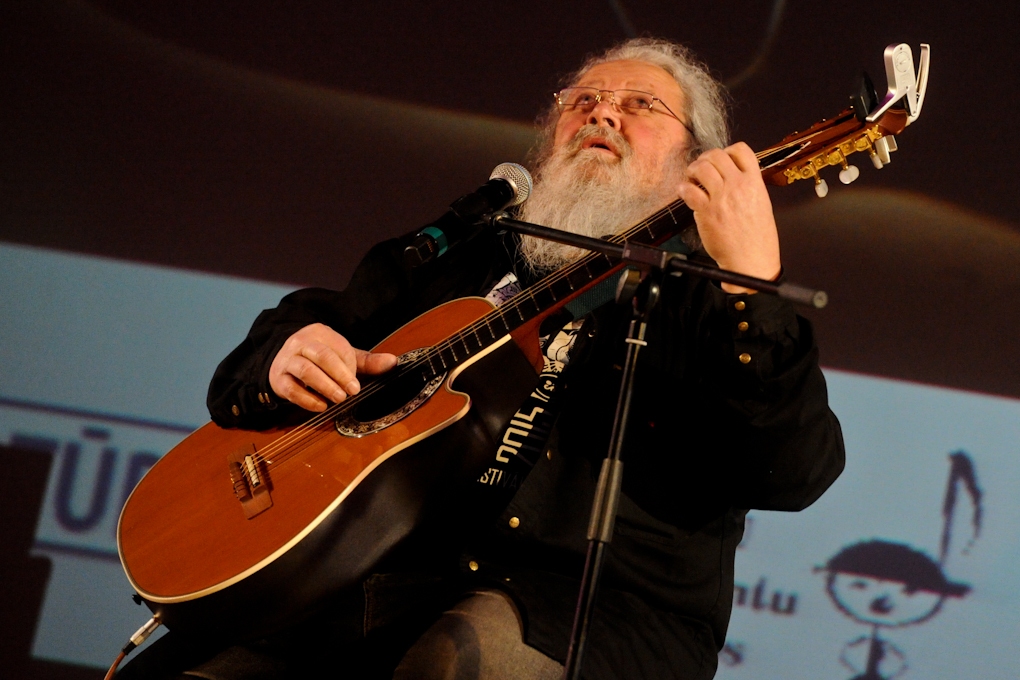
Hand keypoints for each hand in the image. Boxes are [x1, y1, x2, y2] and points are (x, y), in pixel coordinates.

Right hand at [269, 323, 397, 411]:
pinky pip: (291, 388)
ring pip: (305, 370)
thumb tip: (393, 361)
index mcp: (320, 333)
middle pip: (321, 355)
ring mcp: (287, 360)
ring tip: (339, 398)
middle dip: (339, 374)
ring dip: (324, 385)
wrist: (282, 363)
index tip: (357, 383)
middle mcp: (301, 343)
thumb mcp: (342, 356)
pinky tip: (320, 406)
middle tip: (353, 391)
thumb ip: (367, 361)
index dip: (350, 365)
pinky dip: (306, 399)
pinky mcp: (278, 379)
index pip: (338, 347)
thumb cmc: (318, 359)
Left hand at [677, 142, 780, 293]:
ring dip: (692, 170)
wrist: (750, 261)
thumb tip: (733, 176)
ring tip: (691, 178)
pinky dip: (683, 188)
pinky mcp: (706, 212)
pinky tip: (684, 193)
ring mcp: (721, 198)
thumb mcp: (762, 204)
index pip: (741, 150)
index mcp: (754, 183)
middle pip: (716, 155)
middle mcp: (738, 186)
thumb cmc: (757, 238)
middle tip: (701, 168)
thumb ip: (748, 187)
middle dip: (705, 158)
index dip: (727, 151)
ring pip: (701, 168)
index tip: (721, 160)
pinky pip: (689, 190)